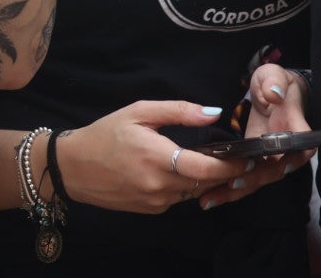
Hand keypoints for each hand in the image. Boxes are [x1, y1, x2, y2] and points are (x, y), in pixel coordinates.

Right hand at [54, 101, 247, 213]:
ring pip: (196, 191)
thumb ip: (177, 111)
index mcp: (156, 157)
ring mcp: (156, 200)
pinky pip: (180, 198)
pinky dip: (186, 185)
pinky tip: (177, 172)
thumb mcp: (137, 112)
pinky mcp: (152, 209)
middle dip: (224, 170)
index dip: (232, 164)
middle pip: (207, 182)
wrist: (73, 167)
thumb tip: (212, 113)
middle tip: (235, 157)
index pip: (207, 168)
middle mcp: (159, 184)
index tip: (248, 156)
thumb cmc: (104, 134)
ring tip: (206, 162)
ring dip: (205, 179)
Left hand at [197, 65, 313, 208]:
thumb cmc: (274, 83)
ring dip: (233, 192)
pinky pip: (241, 177)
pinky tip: (206, 197)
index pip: (296, 151)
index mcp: (295, 132)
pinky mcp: (252, 162)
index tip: (266, 166)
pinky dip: (225, 188)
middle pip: (271, 172)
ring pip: (254, 180)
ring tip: (207, 200)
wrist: (271, 92)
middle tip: (229, 185)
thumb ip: (274, 83)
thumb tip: (273, 95)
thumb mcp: (274, 76)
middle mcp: (284, 151)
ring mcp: (268, 159)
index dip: (284, 161)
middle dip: (251, 181)